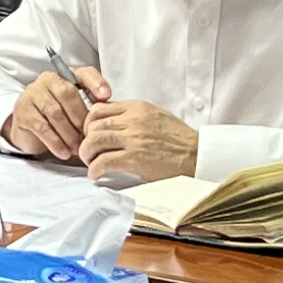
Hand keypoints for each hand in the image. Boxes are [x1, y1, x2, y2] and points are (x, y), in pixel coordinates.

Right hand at [2, 64, 113, 161]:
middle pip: (68, 94)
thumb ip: (91, 107)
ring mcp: (33, 94)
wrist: (28, 130)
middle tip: (90, 137)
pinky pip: (42, 127)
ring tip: (78, 149)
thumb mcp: (76, 110)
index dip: (96, 83)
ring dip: (69, 134)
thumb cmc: (58, 118)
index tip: (107, 97)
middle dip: (81, 118)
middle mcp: (48, 80)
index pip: (84, 73)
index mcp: (66, 76)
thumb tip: (108, 115)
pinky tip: (64, 152)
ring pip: (55, 112)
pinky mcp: (23, 111)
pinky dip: (55, 142)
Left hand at [78, 97, 198, 187]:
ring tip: (91, 163)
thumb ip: (132, 116)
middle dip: (85, 139)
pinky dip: (94, 169)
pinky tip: (97, 174)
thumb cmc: (178, 139)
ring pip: (93, 141)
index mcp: (137, 108)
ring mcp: (133, 139)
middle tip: (88, 151)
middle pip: (92, 124)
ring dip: (87, 154)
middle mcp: (132, 120)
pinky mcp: (134, 158)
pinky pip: (103, 161)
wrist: (196, 154)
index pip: (99, 108)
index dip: (89, 123)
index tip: (90, 134)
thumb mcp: (155, 116)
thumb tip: (110, 122)